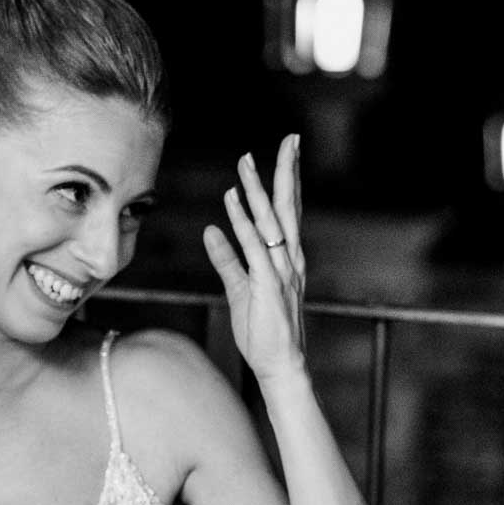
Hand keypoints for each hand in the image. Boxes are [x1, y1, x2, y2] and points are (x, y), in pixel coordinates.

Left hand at [203, 135, 307, 385]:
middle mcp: (289, 260)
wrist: (280, 365)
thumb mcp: (240, 288)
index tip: (288, 151)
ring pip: (269, 221)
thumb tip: (211, 230)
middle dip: (288, 171)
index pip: (287, 212)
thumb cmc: (263, 331)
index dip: (287, 180)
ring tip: (247, 161)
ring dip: (257, 189)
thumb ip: (226, 258)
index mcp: (286, 259)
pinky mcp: (267, 285)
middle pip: (289, 207)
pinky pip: (253, 246)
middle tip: (292, 139)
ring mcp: (280, 271)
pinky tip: (232, 200)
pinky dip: (242, 221)